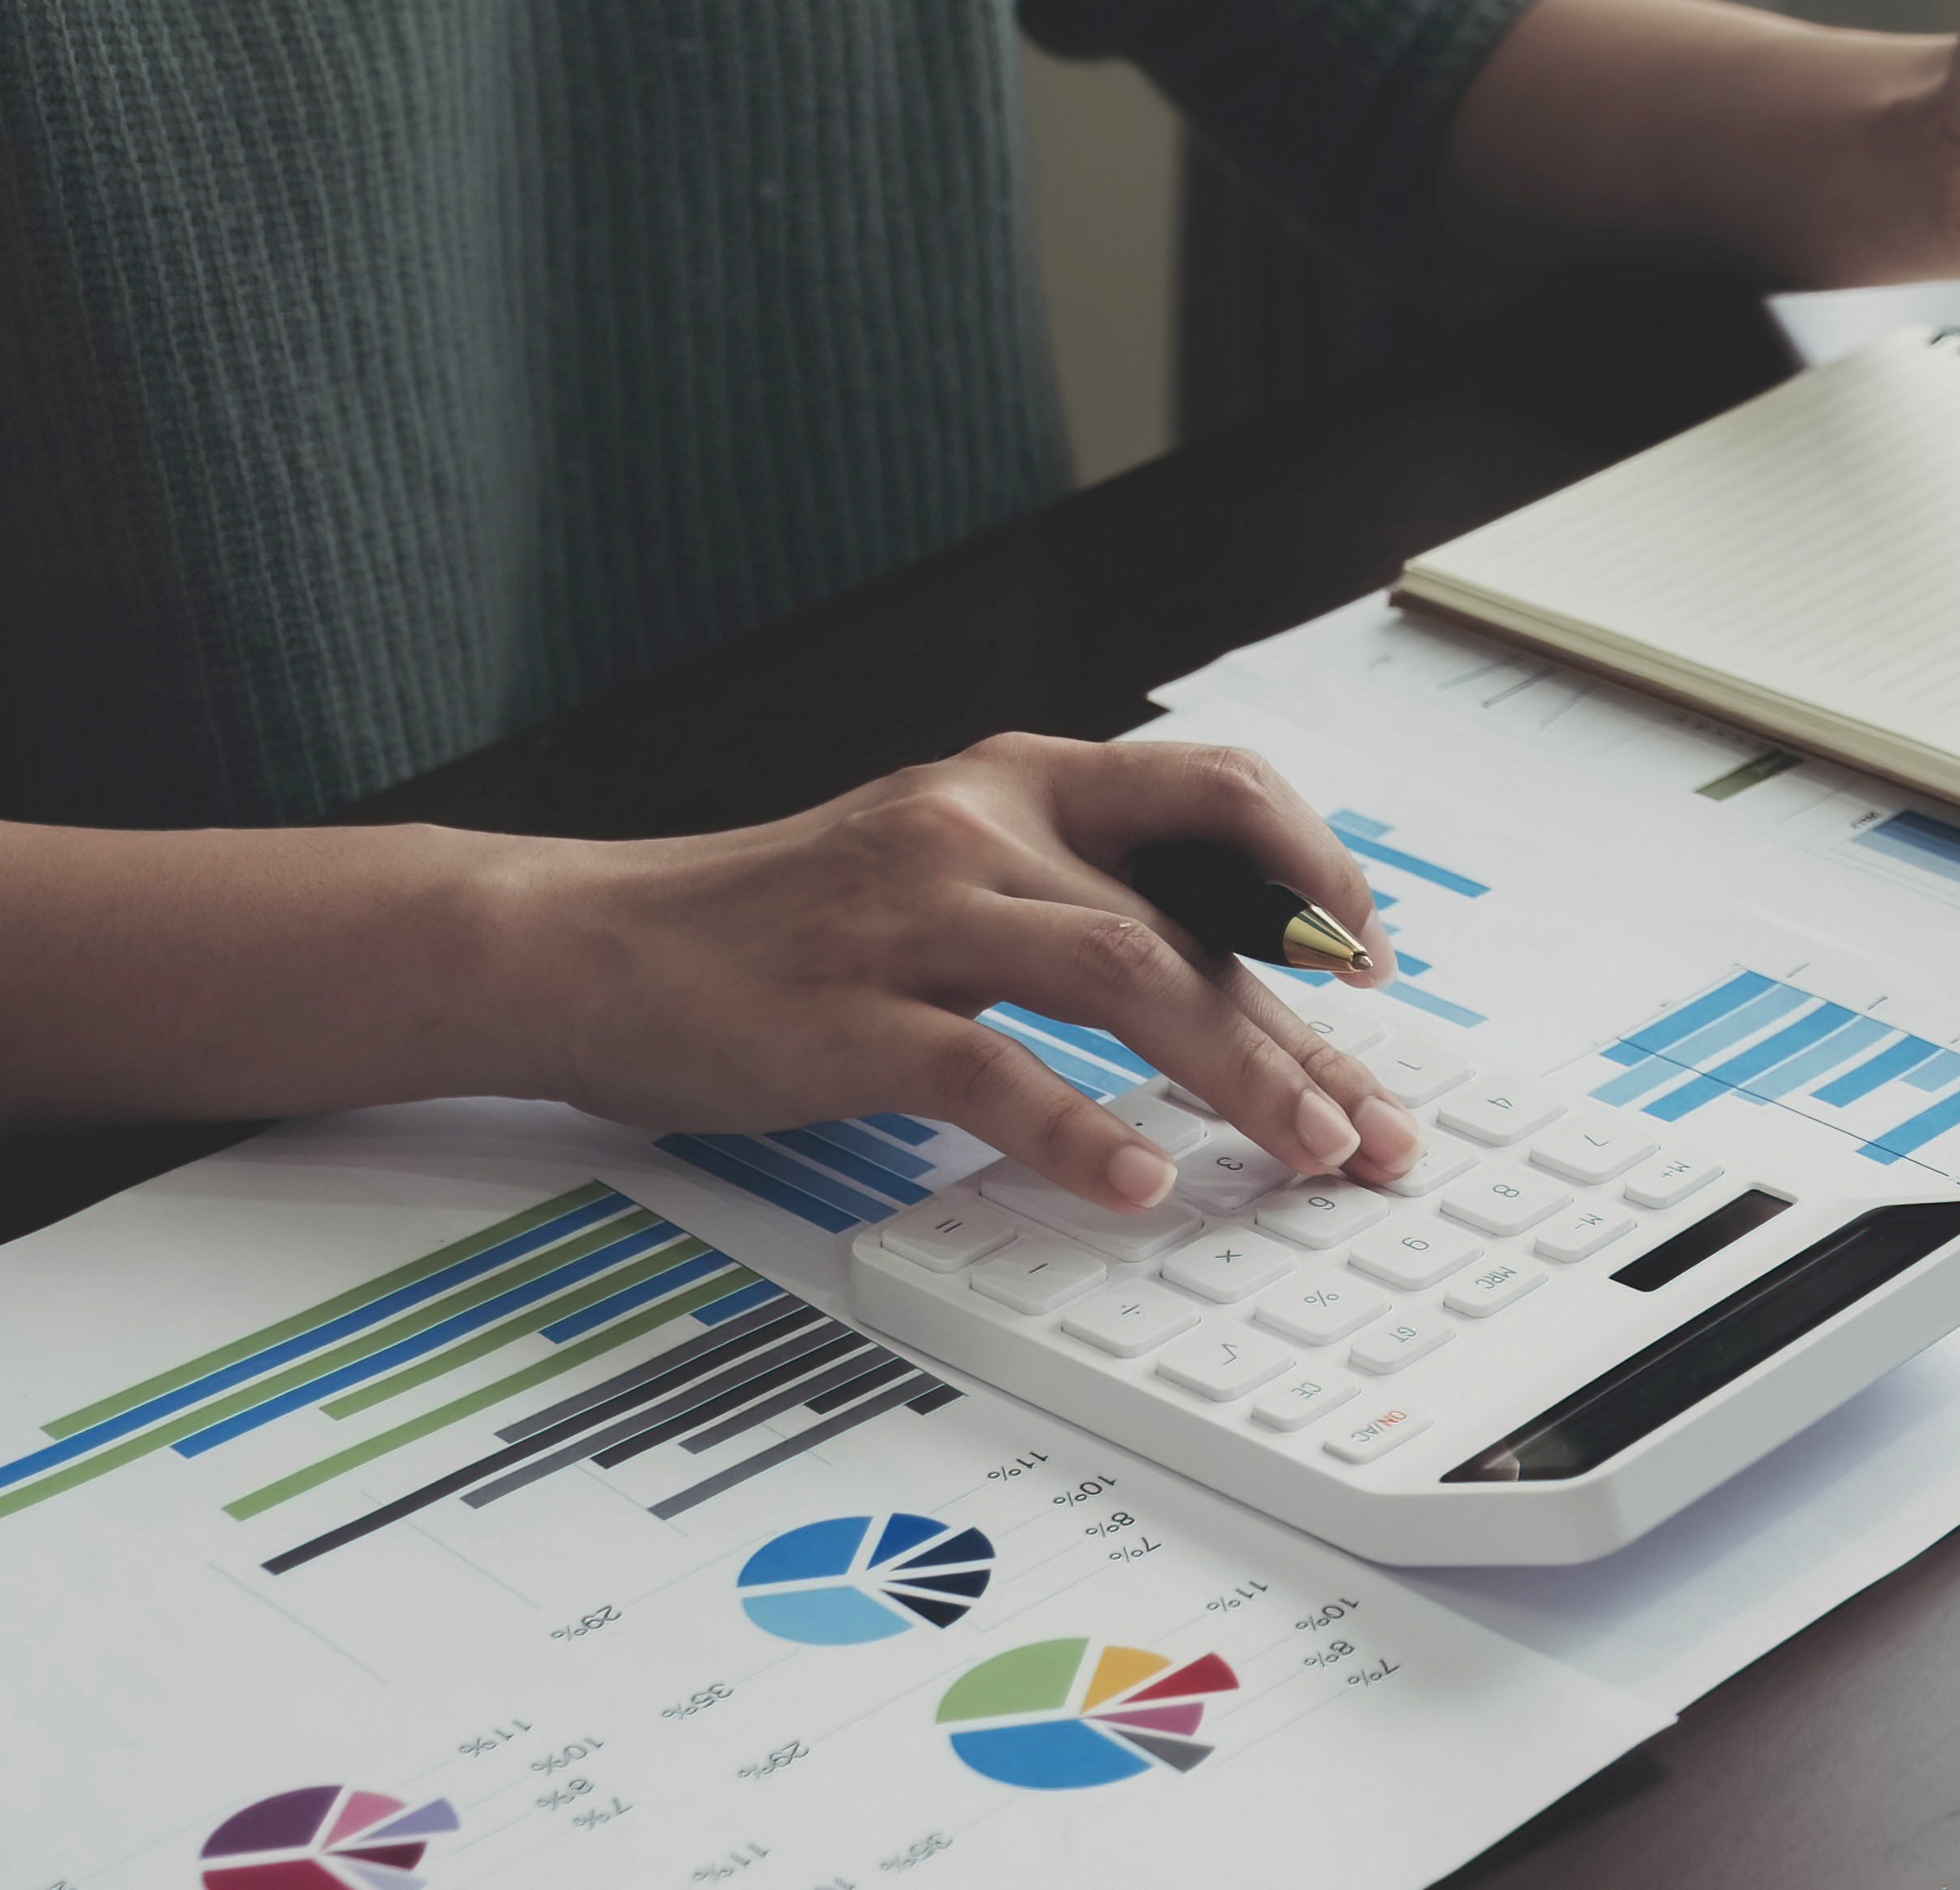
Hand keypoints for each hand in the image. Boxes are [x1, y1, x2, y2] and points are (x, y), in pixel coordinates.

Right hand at [497, 735, 1416, 1213]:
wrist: (583, 943)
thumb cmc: (782, 923)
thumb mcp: (949, 866)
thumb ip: (1077, 895)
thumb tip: (1232, 974)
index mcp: (1021, 780)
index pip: (1218, 794)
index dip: (1316, 875)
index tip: (1373, 965)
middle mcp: (979, 825)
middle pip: (1193, 915)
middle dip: (1309, 1028)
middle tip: (1375, 1124)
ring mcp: (911, 914)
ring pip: (1124, 974)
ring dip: (1237, 1070)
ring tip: (1307, 1150)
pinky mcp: (845, 1013)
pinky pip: (988, 1067)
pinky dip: (1075, 1128)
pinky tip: (1136, 1178)